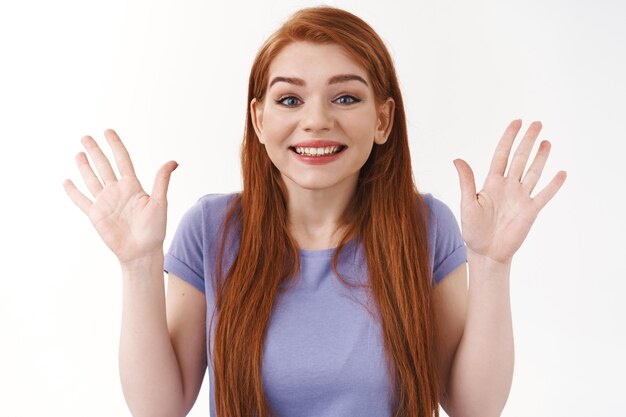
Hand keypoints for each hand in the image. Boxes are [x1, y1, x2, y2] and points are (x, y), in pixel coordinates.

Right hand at [63, 129, 178, 264]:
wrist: (142, 252)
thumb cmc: (154, 230)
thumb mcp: (160, 203)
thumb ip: (161, 181)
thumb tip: (173, 162)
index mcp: (133, 186)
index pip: (122, 160)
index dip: (115, 145)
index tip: (108, 131)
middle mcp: (118, 191)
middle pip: (104, 166)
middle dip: (95, 151)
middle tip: (86, 137)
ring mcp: (105, 202)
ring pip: (92, 179)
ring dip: (85, 166)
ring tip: (79, 153)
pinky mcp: (96, 215)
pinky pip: (82, 200)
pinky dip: (73, 191)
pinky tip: (67, 181)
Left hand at [452, 120, 566, 263]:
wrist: (486, 252)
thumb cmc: (473, 229)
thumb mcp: (467, 204)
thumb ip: (467, 181)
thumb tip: (457, 159)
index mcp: (492, 183)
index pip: (502, 154)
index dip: (509, 138)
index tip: (517, 122)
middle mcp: (508, 187)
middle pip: (520, 158)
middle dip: (528, 141)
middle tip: (537, 123)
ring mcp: (521, 198)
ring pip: (533, 172)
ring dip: (541, 157)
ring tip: (547, 142)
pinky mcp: (530, 211)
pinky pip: (544, 195)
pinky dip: (553, 185)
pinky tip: (561, 173)